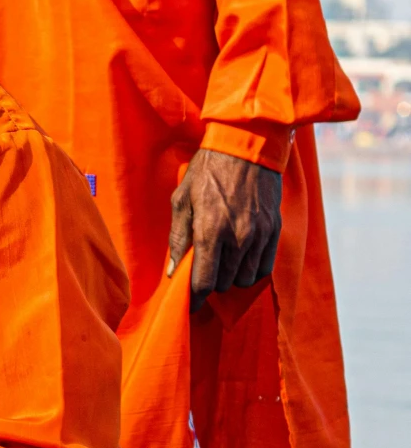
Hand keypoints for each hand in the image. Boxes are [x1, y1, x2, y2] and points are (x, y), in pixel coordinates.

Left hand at [167, 148, 282, 303]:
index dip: (195, 297)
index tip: (190, 302)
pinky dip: (251, 269)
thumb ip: (178, 238)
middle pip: (225, 284)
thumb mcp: (182, 200)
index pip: (204, 282)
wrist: (248, 146)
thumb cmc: (207, 171)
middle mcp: (238, 237)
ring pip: (246, 278)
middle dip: (211, 284)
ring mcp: (260, 234)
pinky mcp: (274, 229)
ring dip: (231, 278)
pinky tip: (239, 259)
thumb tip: (174, 271)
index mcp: (210, 231)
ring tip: (220, 264)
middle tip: (202, 274)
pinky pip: (265, 266)